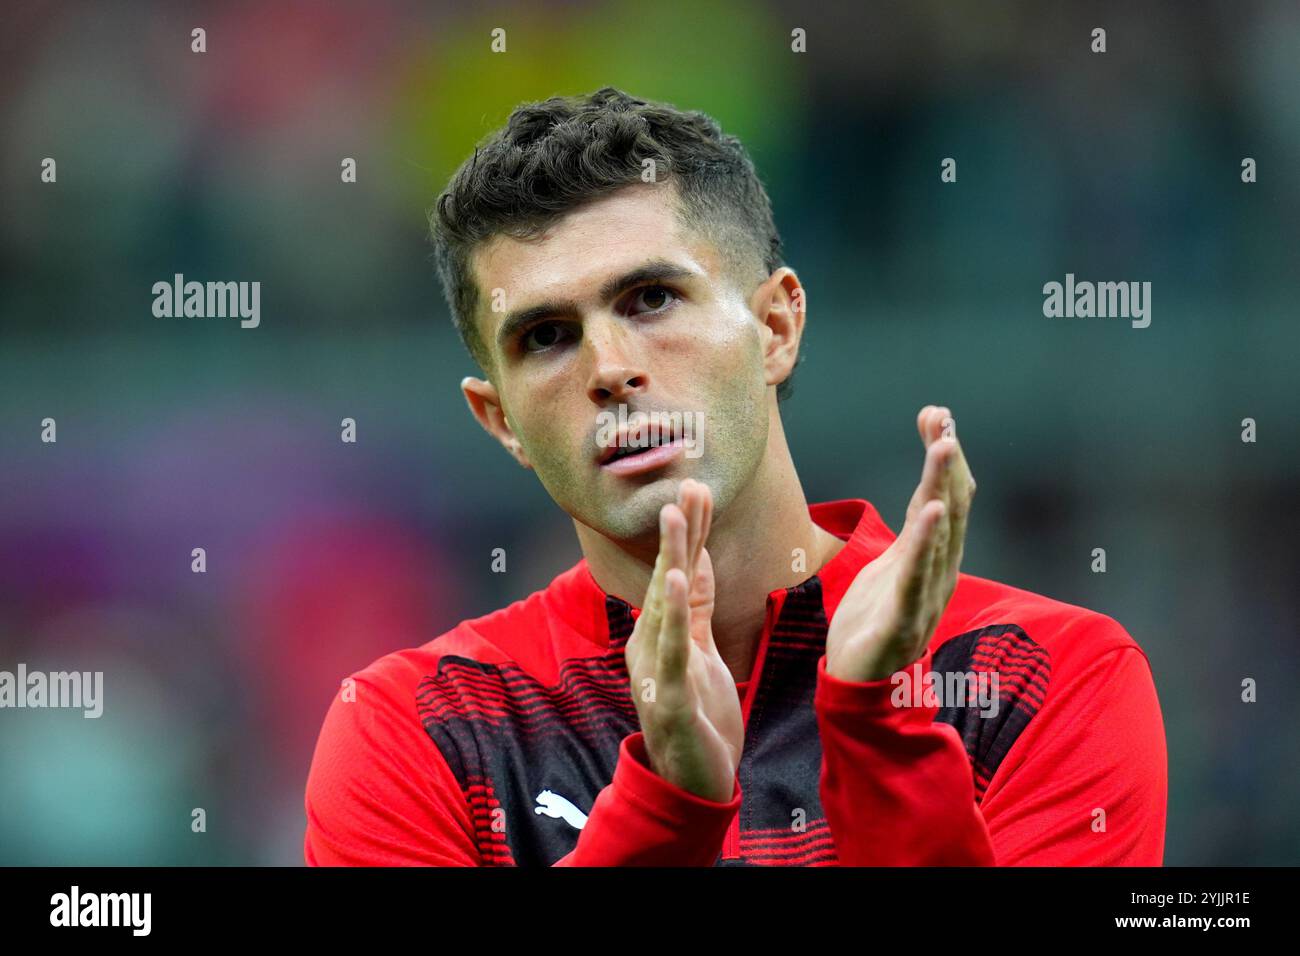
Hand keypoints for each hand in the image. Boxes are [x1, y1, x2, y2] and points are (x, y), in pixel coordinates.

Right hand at [624, 478, 743, 802]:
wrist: (692, 787)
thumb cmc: (697, 720)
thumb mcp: (701, 654)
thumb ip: (697, 609)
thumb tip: (698, 559)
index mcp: (659, 635)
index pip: (679, 573)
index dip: (691, 532)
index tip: (700, 488)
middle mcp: (649, 646)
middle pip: (669, 577)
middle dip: (681, 530)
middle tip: (688, 482)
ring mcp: (656, 670)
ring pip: (665, 604)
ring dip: (672, 556)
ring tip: (675, 514)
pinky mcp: (669, 696)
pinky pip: (672, 647)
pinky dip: (674, 611)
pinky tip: (677, 579)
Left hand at [825, 405, 976, 682]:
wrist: (860, 684)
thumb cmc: (877, 620)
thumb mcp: (894, 565)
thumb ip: (913, 531)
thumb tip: (929, 493)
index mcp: (932, 557)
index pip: (941, 497)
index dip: (942, 457)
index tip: (937, 414)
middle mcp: (938, 572)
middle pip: (947, 507)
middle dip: (946, 461)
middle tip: (943, 419)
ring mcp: (924, 595)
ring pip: (938, 534)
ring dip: (941, 487)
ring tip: (944, 447)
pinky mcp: (903, 619)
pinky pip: (916, 576)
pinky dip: (926, 543)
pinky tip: (929, 513)